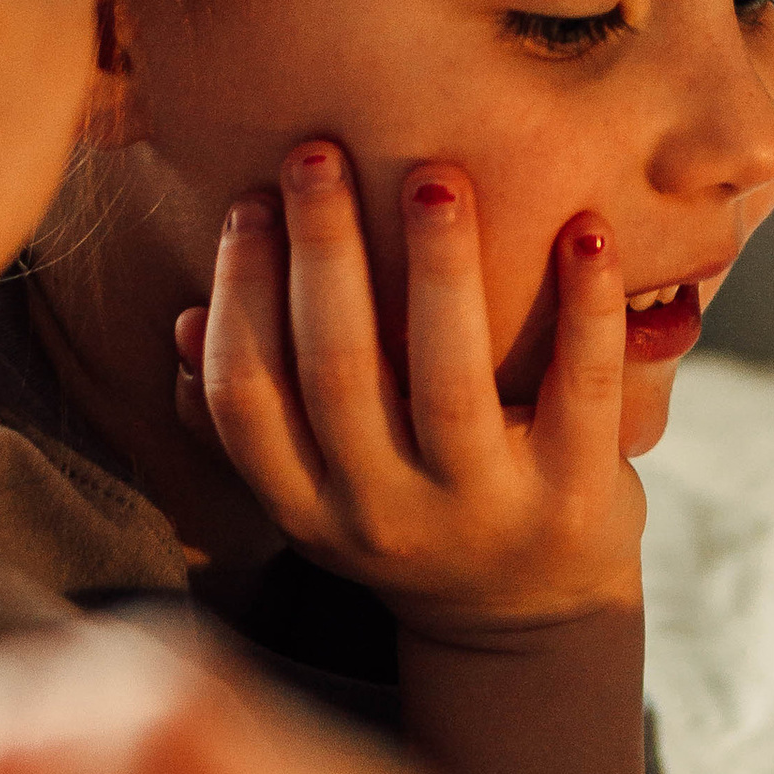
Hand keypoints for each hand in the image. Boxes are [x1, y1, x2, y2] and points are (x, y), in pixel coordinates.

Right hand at [184, 147, 645, 644]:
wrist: (526, 621)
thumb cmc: (408, 514)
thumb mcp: (317, 492)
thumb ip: (251, 420)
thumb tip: (186, 324)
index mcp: (309, 506)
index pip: (250, 397)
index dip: (241, 295)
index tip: (251, 201)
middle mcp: (385, 515)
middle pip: (338, 371)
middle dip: (324, 251)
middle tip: (319, 153)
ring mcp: (482, 510)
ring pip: (447, 379)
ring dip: (440, 266)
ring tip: (435, 176)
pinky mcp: (573, 498)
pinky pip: (580, 390)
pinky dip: (586, 307)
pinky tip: (585, 230)